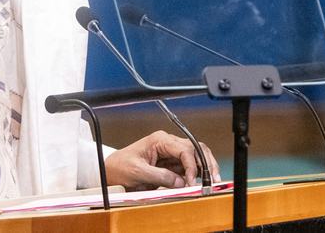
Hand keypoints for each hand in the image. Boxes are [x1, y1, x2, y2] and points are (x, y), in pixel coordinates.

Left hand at [104, 130, 220, 190]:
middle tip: (213, 180)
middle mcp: (168, 143)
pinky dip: (197, 174)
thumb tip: (180, 181)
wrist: (111, 170)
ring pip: (196, 156)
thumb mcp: (138, 172)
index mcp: (160, 140)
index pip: (184, 149)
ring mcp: (171, 153)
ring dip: (205, 168)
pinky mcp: (171, 163)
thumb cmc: (120, 165)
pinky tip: (200, 183)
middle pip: (195, 149)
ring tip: (211, 182)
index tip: (192, 182)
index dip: (191, 166)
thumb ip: (160, 176)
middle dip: (206, 163)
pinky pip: (189, 167)